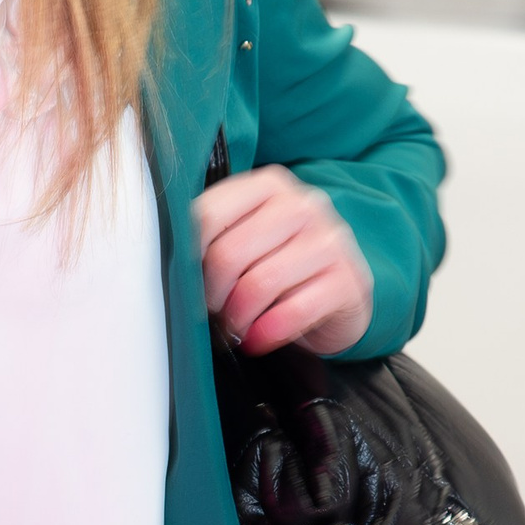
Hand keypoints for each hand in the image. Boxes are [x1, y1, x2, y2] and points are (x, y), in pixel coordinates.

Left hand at [194, 165, 373, 356]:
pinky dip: (267, 333)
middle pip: (229, 253)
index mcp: (269, 186)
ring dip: (239, 317)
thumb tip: (175, 265)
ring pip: (260, 283)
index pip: (208, 215)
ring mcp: (330, 241)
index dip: (190, 258)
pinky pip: (294, 311)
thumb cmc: (282, 267)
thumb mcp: (249, 241)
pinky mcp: (348, 281)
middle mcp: (303, 205)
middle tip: (214, 311)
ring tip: (236, 327)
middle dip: (212, 294)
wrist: (339, 296)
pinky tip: (259, 338)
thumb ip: (214, 238)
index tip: (189, 281)